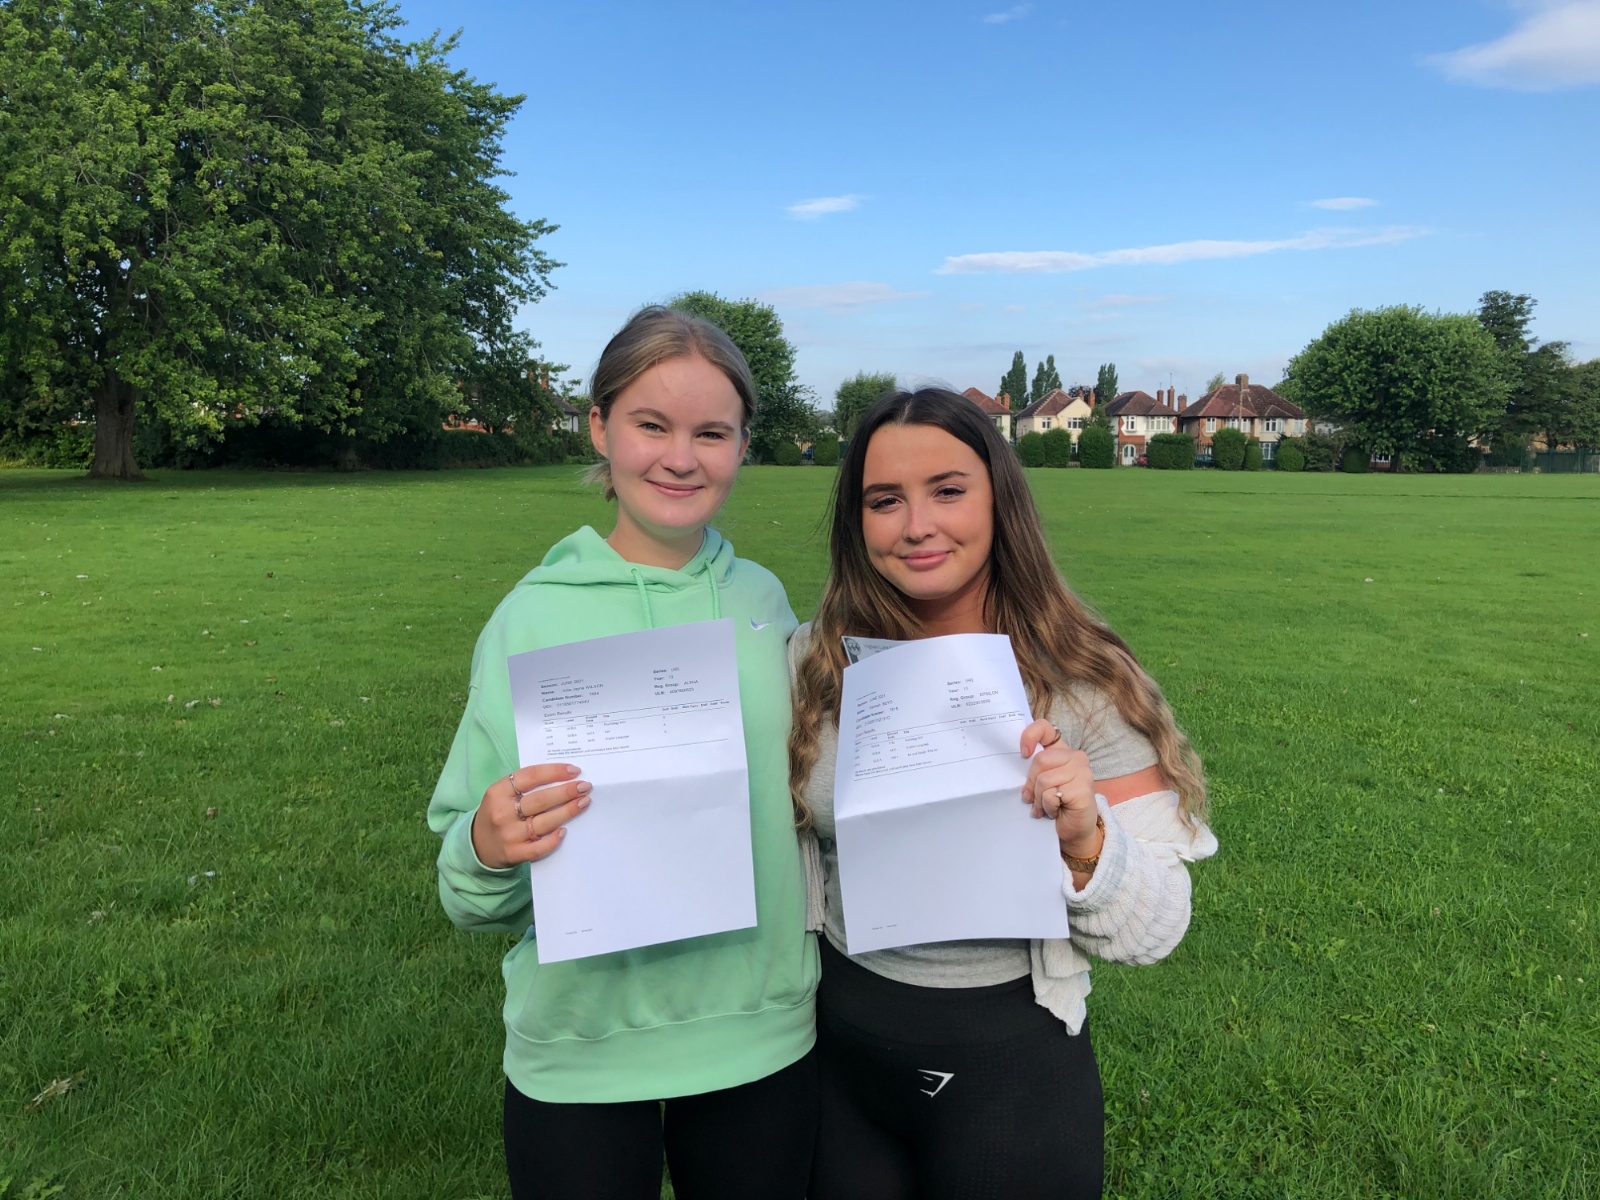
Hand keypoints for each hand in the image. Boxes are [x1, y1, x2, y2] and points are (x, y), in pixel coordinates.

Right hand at [471, 763, 590, 868]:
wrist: (478, 846)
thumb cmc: (498, 814)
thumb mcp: (501, 795)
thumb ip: (524, 786)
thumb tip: (561, 777)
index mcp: (497, 792)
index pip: (530, 777)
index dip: (554, 772)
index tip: (574, 771)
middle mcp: (502, 813)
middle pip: (540, 800)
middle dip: (566, 792)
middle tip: (585, 786)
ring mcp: (508, 835)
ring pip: (544, 822)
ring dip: (567, 811)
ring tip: (584, 802)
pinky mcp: (514, 853)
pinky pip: (539, 847)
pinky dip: (553, 840)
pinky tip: (565, 831)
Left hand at [1019, 719, 1101, 858]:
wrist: (1074, 830)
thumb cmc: (1055, 804)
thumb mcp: (1041, 782)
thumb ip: (1034, 769)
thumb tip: (1015, 762)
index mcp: (1062, 751)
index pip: (1044, 728)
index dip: (1029, 736)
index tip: (1022, 753)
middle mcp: (1075, 757)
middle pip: (1040, 760)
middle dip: (1031, 783)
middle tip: (1031, 798)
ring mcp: (1082, 772)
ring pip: (1044, 780)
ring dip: (1039, 799)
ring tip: (1045, 807)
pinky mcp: (1083, 789)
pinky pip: (1052, 795)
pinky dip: (1048, 807)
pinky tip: (1056, 811)